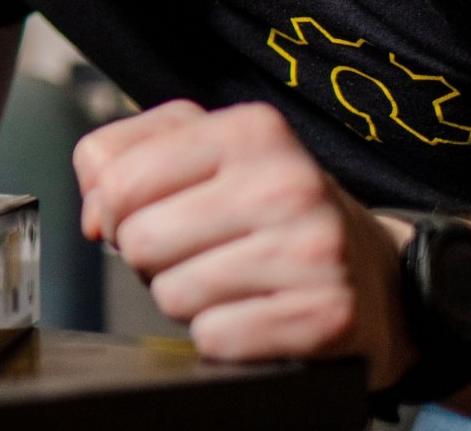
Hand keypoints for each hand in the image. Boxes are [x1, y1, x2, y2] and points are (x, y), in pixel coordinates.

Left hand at [75, 100, 415, 387]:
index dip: (113, 210)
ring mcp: (313, 252)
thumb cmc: (271, 209)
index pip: (117, 179)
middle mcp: (288, 184)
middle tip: (199, 251)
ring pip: (172, 294)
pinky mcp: (326, 317)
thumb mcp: (205, 152)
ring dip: (188, 297)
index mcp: (251, 131)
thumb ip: (124, 156)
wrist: (377, 273)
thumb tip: (92, 214)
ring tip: (232, 279)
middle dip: (152, 257)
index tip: (149, 214)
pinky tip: (254, 312)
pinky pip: (215, 338)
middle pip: (138, 241)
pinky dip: (221, 336)